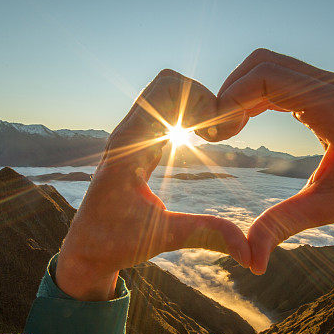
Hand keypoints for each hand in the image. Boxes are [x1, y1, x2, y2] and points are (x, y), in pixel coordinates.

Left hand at [55, 69, 250, 300]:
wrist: (84, 250)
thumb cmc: (114, 243)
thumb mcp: (162, 238)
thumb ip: (204, 235)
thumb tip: (249, 250)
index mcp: (129, 145)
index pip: (165, 90)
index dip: (200, 99)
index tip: (219, 133)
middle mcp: (128, 133)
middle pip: (167, 83)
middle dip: (201, 96)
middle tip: (223, 130)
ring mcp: (131, 137)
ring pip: (165, 95)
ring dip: (195, 105)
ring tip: (217, 134)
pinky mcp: (137, 146)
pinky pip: (163, 113)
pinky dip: (188, 116)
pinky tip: (205, 138)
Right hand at [216, 49, 333, 273]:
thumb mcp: (323, 210)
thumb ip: (282, 226)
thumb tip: (251, 262)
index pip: (269, 79)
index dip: (231, 98)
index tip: (215, 133)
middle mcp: (332, 85)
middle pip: (263, 64)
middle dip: (230, 92)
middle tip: (214, 132)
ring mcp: (327, 82)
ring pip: (267, 65)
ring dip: (239, 91)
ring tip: (225, 129)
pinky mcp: (321, 87)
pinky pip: (278, 75)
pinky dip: (253, 93)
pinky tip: (242, 122)